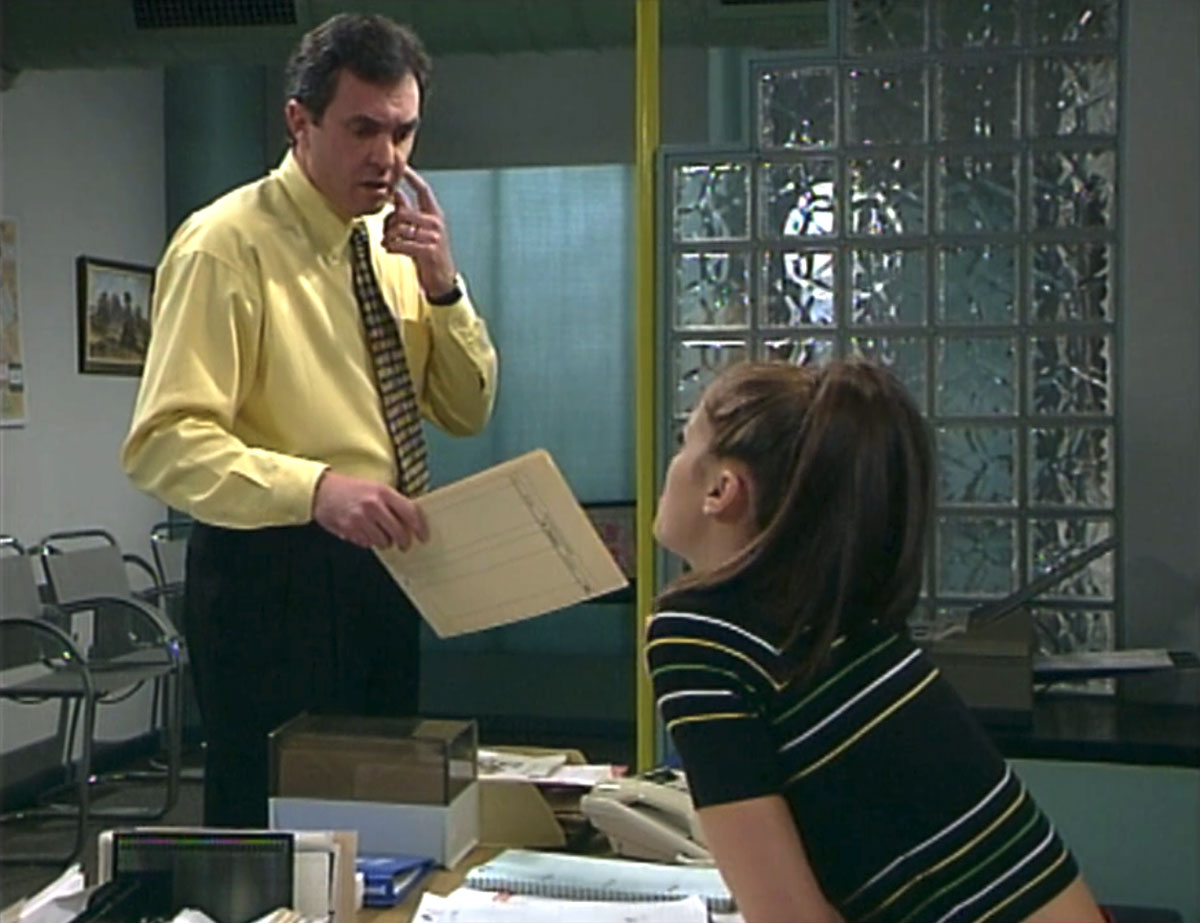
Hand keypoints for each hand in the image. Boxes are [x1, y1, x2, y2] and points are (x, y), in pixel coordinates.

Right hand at [312, 470, 428, 549]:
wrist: (321, 490)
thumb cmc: (350, 489)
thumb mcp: (375, 488)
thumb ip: (393, 503)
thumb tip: (412, 521)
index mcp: (384, 492)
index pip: (411, 511)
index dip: (420, 527)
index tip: (423, 536)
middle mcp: (373, 505)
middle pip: (399, 532)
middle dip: (404, 541)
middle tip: (404, 544)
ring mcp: (360, 518)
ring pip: (383, 541)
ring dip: (384, 542)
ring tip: (378, 533)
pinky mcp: (349, 529)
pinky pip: (367, 543)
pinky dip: (368, 541)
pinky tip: (363, 531)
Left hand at [382, 165, 457, 297]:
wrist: (442, 280)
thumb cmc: (428, 253)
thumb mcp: (421, 230)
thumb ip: (409, 213)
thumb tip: (395, 194)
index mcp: (435, 214)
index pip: (423, 190)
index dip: (412, 178)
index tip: (401, 167)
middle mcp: (436, 223)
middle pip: (404, 211)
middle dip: (389, 221)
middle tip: (385, 231)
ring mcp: (434, 237)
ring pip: (400, 228)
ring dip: (388, 236)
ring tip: (386, 242)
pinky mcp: (429, 252)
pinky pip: (403, 243)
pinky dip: (392, 246)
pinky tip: (390, 249)